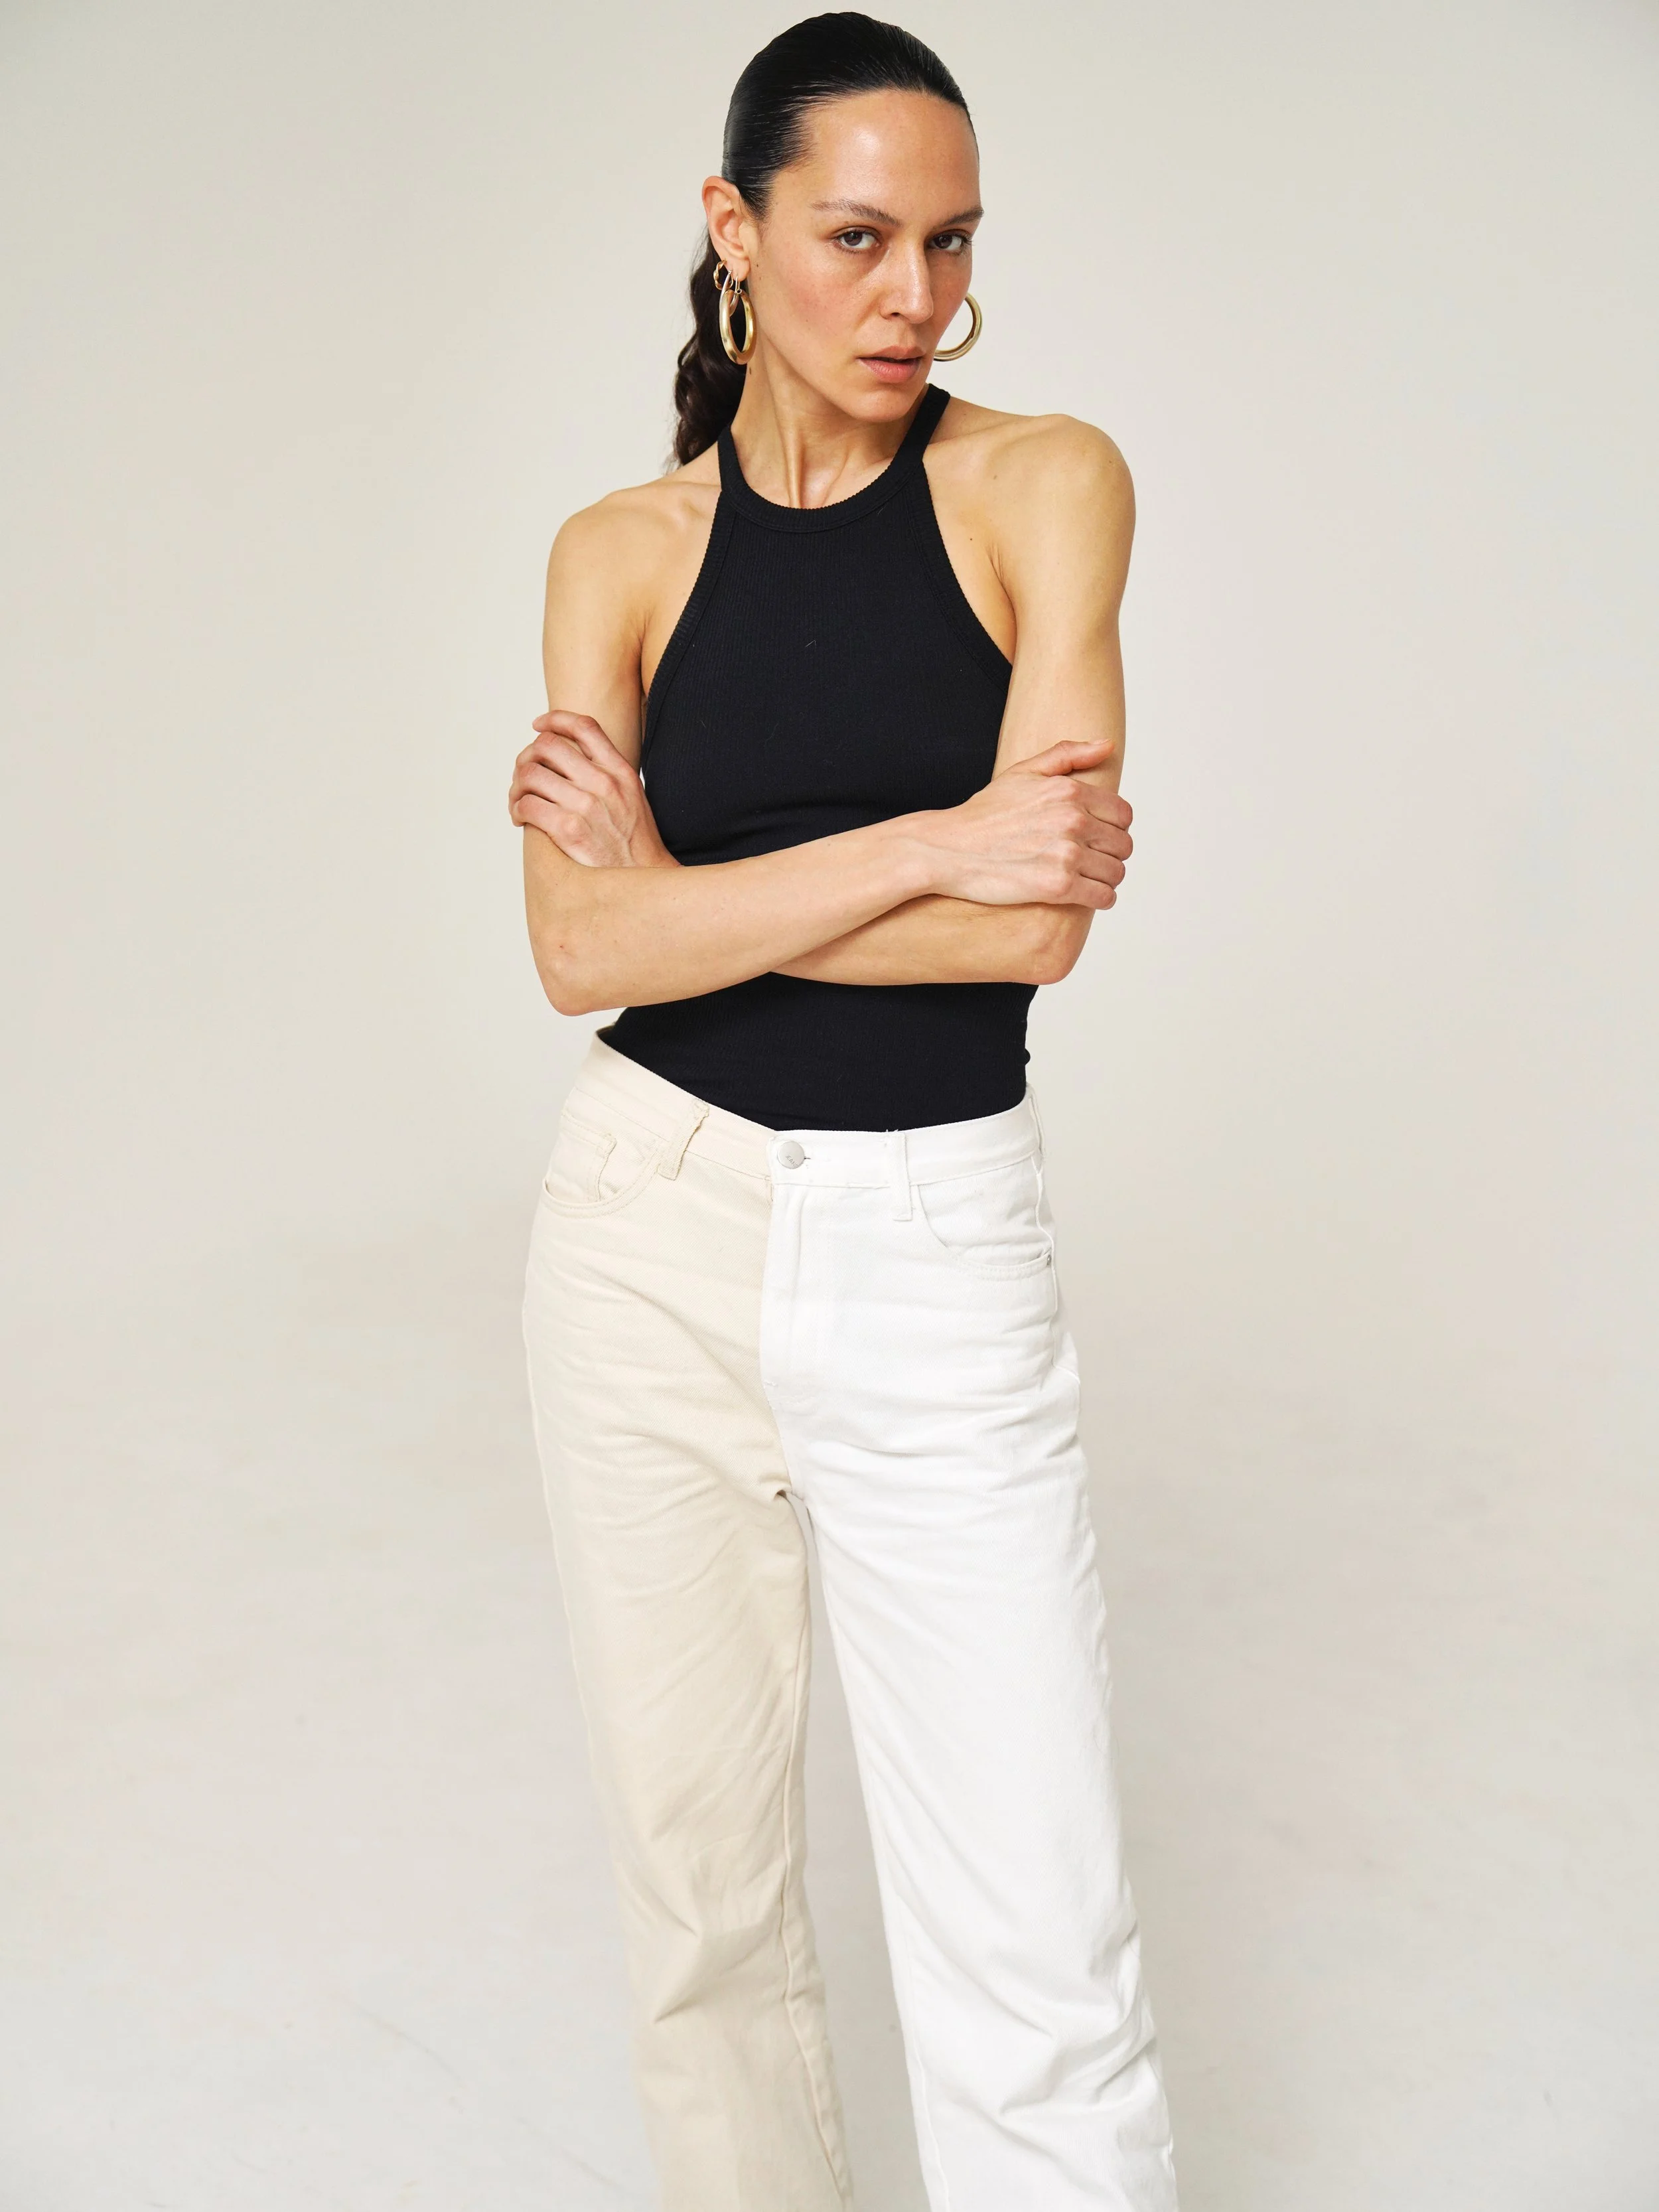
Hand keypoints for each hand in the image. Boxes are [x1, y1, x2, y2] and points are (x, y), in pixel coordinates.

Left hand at [508, 711, 676, 868]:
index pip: (584, 727)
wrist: (644, 881)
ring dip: (516, 786)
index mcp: (620, 772)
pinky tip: (520, 819)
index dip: (554, 719)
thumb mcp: (632, 799)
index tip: (537, 725)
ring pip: (530, 774)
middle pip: (548, 746)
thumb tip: (575, 761)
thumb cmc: (635, 845)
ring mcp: (586, 805)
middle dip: (527, 757)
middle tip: (523, 776)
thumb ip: (608, 777)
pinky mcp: (569, 830)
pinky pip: (527, 805)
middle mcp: (604, 783)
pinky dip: (516, 809)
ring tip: (519, 801)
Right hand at [913, 738, 1133, 907]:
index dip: (1115, 829)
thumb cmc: (983, 813)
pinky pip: (1103, 897)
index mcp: (1070, 791)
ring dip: (1106, 879)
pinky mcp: (1057, 887)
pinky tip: (1084, 896)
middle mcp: (1073, 820)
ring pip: (1116, 873)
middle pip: (1123, 845)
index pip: (1123, 815)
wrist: (948, 849)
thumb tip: (1107, 746)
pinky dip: (1101, 899)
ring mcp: (1066, 854)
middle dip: (1110, 855)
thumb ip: (1068, 754)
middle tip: (1091, 862)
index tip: (1098, 839)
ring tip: (1087, 880)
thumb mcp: (1022, 772)